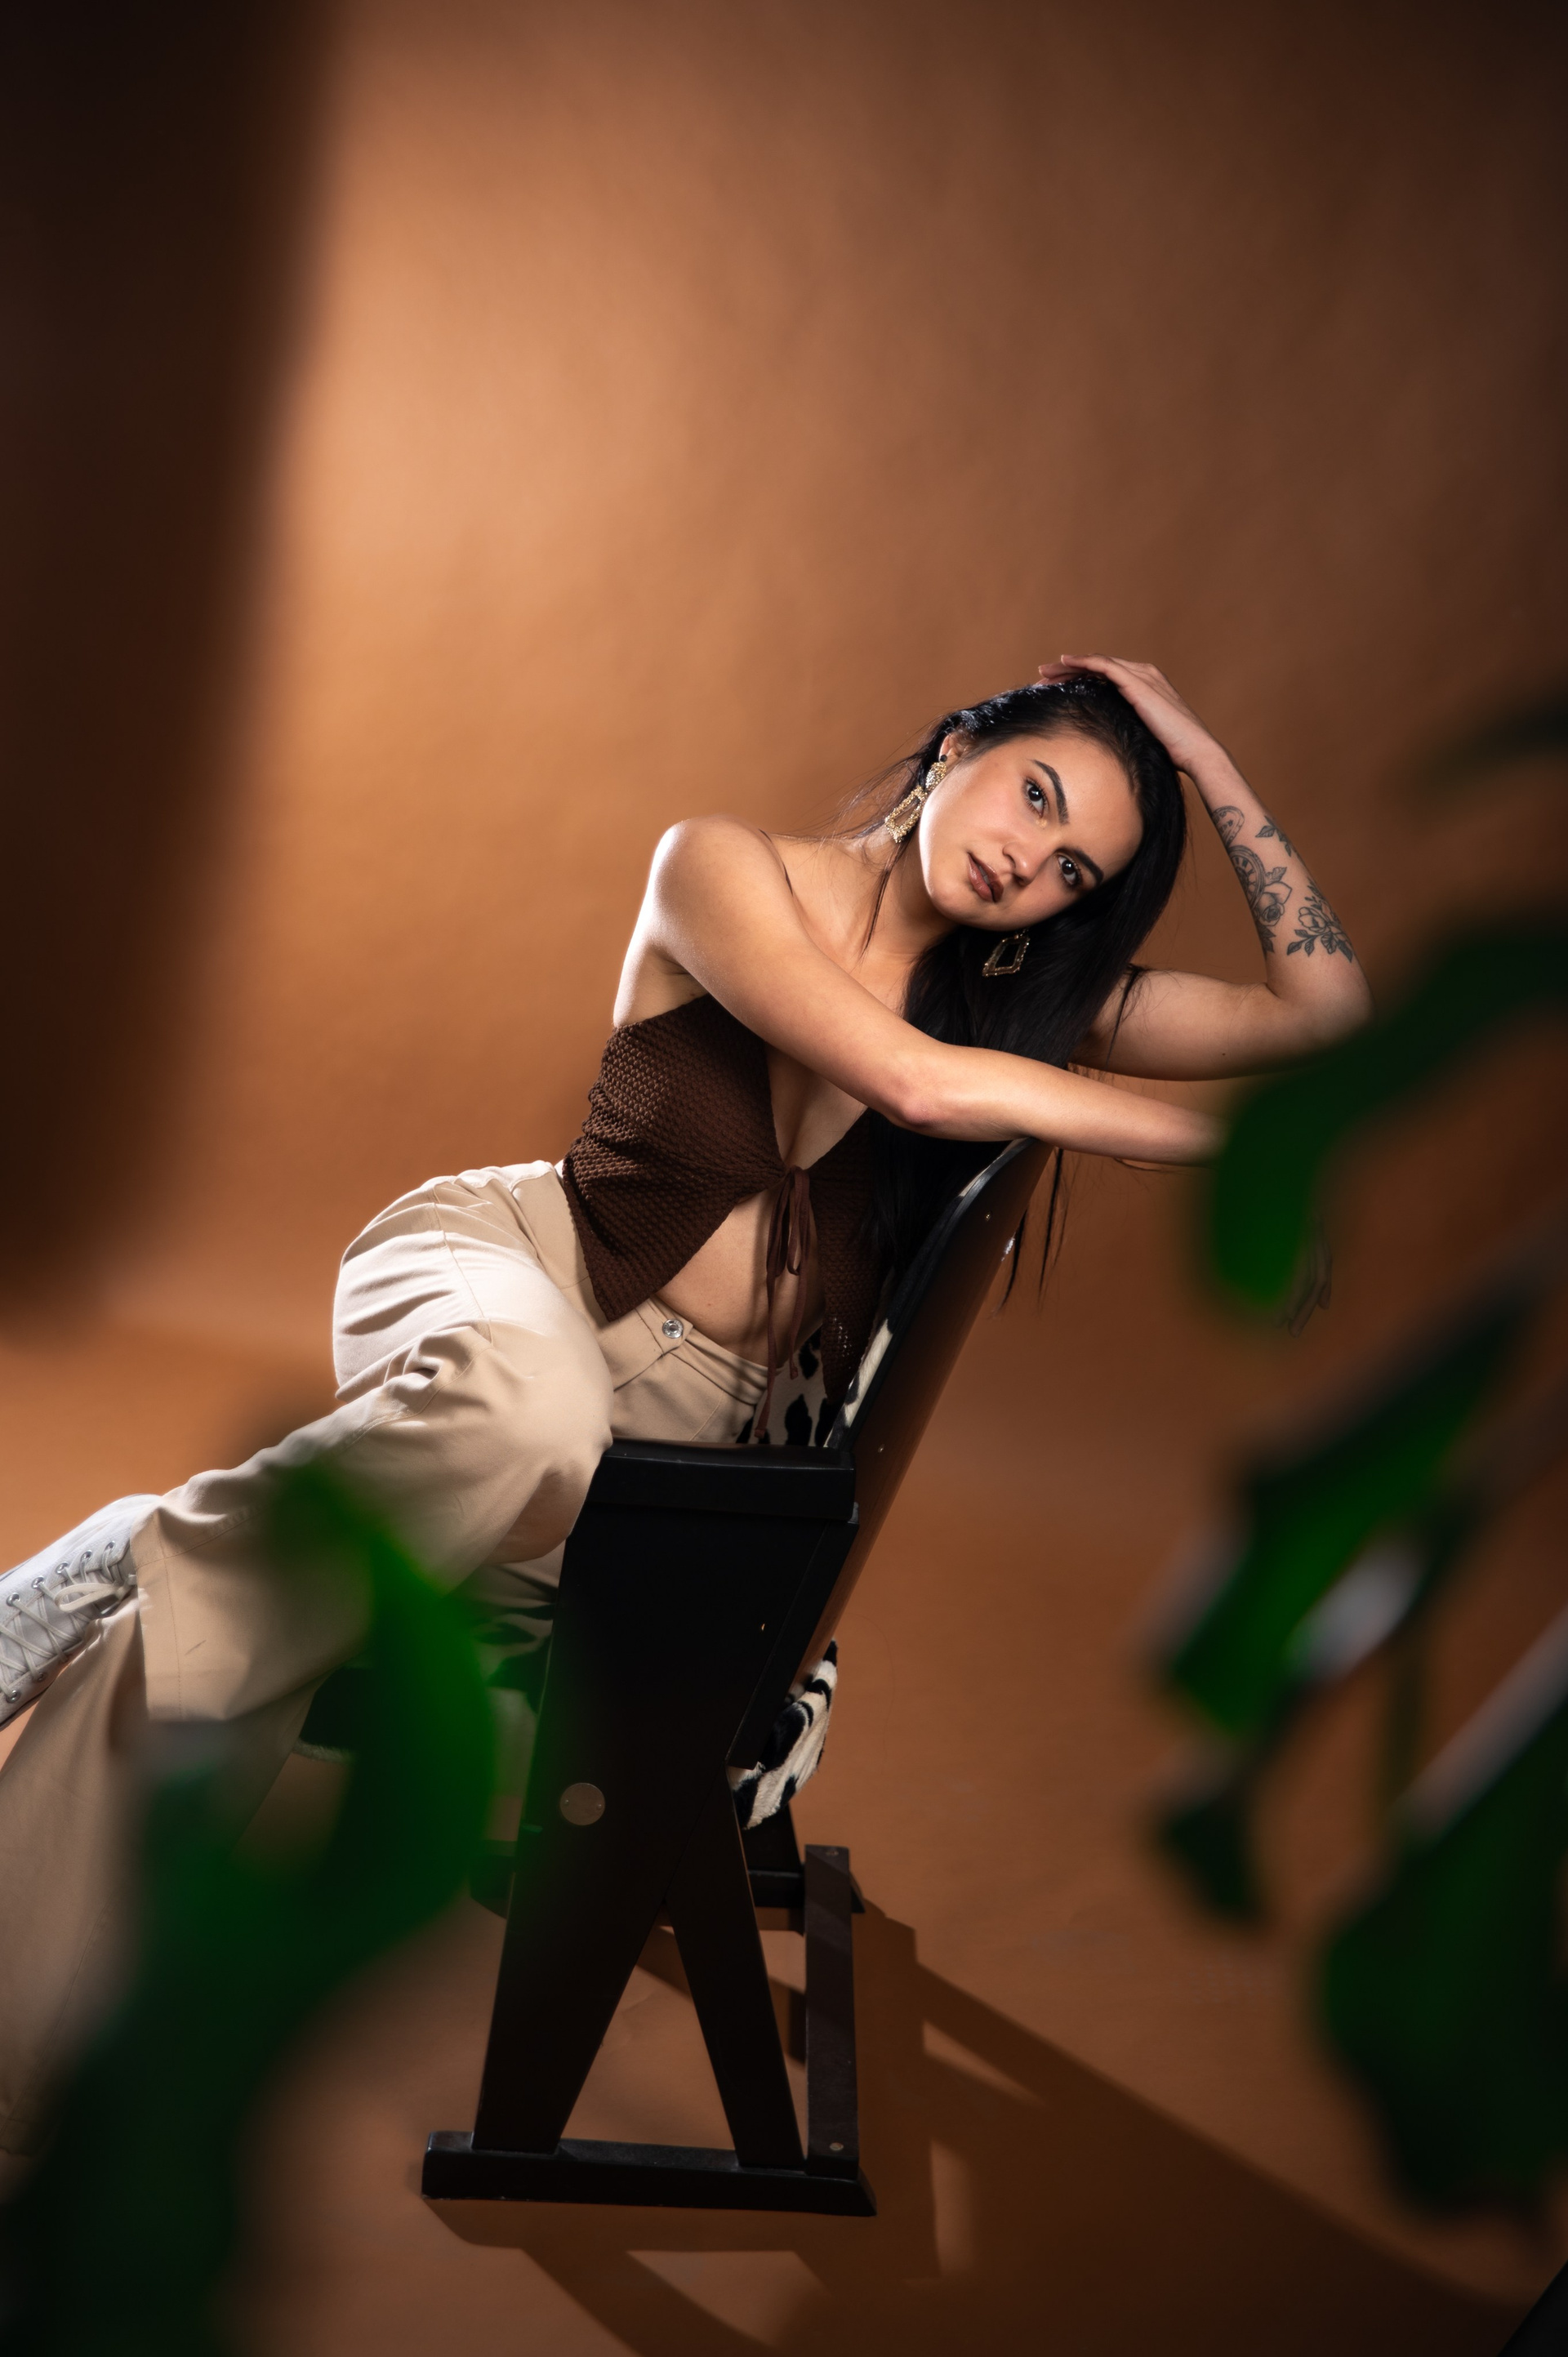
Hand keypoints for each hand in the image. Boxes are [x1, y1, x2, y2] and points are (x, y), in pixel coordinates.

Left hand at [1038, 654, 1228, 781]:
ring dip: (1068, 666)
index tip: (1053, 688)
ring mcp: (1141, 676)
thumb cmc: (1171, 753)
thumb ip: (1122, 731)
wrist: (1195, 752)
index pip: (1103, 677)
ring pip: (1097, 663)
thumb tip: (1100, 746)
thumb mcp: (1139, 737)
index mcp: (1144, 686)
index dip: (1077, 679)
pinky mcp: (1138, 682)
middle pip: (1097, 667)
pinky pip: (1104, 666)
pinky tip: (1065, 662)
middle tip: (1041, 677)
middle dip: (1067, 671)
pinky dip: (1083, 661)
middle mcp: (1143, 675)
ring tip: (1044, 672)